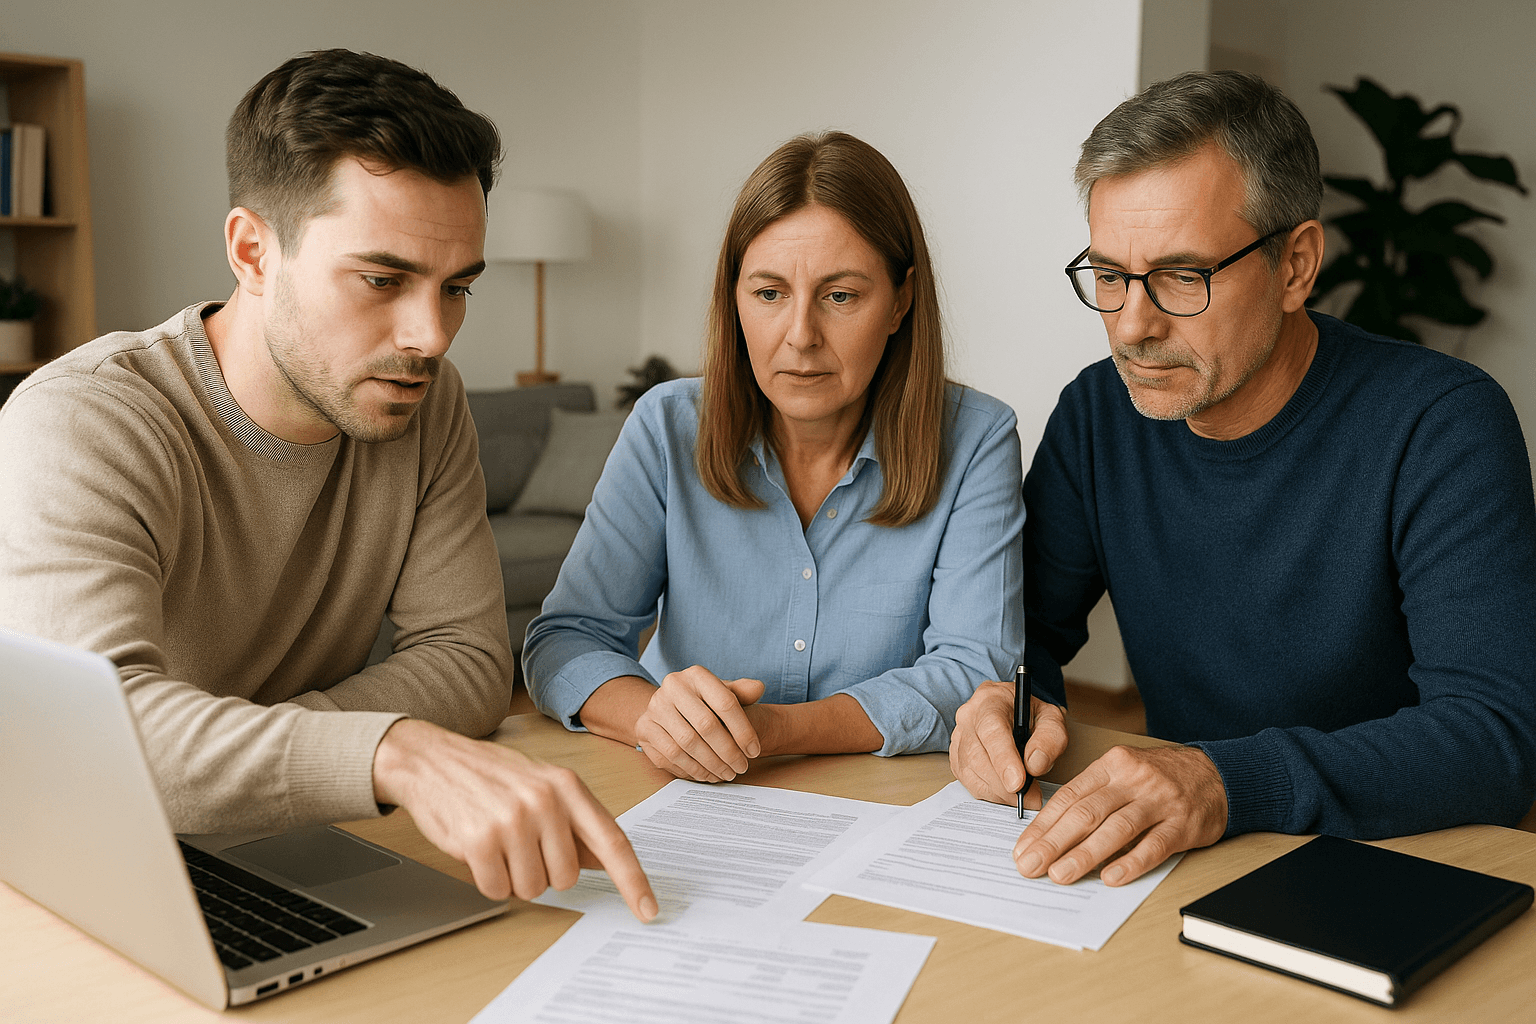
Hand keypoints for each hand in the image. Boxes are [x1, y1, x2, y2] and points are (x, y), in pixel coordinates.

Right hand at [372, 718, 656, 920]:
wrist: (431, 759)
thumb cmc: (490, 774)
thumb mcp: (543, 784)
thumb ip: (576, 822)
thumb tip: (606, 862)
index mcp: (568, 786)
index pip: (612, 841)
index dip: (633, 881)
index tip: (648, 910)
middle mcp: (545, 800)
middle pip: (567, 877)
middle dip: (544, 870)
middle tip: (520, 843)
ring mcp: (512, 819)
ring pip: (532, 888)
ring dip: (513, 876)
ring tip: (498, 842)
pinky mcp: (480, 840)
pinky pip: (497, 890)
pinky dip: (488, 880)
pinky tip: (478, 849)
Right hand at [635, 665, 766, 782]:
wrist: (668, 706)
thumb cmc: (704, 702)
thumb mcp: (723, 692)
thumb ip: (742, 692)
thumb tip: (758, 688)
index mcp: (696, 675)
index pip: (725, 703)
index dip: (743, 730)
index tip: (754, 751)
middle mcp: (672, 687)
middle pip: (706, 725)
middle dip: (728, 752)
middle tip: (741, 767)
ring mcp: (655, 707)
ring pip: (687, 744)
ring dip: (711, 764)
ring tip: (726, 774)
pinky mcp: (644, 728)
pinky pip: (669, 755)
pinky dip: (691, 769)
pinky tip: (707, 775)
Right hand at [949, 680, 1066, 809]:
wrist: (1014, 711)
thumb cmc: (1031, 714)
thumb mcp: (1052, 719)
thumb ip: (1050, 739)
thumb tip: (1034, 765)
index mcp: (990, 701)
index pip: (992, 732)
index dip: (1003, 760)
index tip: (1018, 784)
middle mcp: (968, 718)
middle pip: (977, 756)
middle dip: (1004, 784)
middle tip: (1031, 798)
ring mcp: (958, 738)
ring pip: (971, 772)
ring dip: (998, 792)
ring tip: (1023, 796)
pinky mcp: (956, 758)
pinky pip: (968, 782)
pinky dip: (990, 793)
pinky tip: (1007, 792)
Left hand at [1011, 744, 1227, 886]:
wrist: (1216, 775)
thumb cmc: (1159, 779)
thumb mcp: (1122, 774)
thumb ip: (1092, 797)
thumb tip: (1051, 834)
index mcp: (1111, 766)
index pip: (1069, 797)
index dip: (1042, 825)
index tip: (1022, 848)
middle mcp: (1132, 780)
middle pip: (1086, 813)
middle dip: (1053, 842)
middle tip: (1029, 866)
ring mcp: (1159, 801)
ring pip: (1115, 829)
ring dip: (1084, 855)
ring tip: (1059, 875)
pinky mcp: (1182, 824)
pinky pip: (1153, 845)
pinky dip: (1131, 863)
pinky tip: (1111, 877)